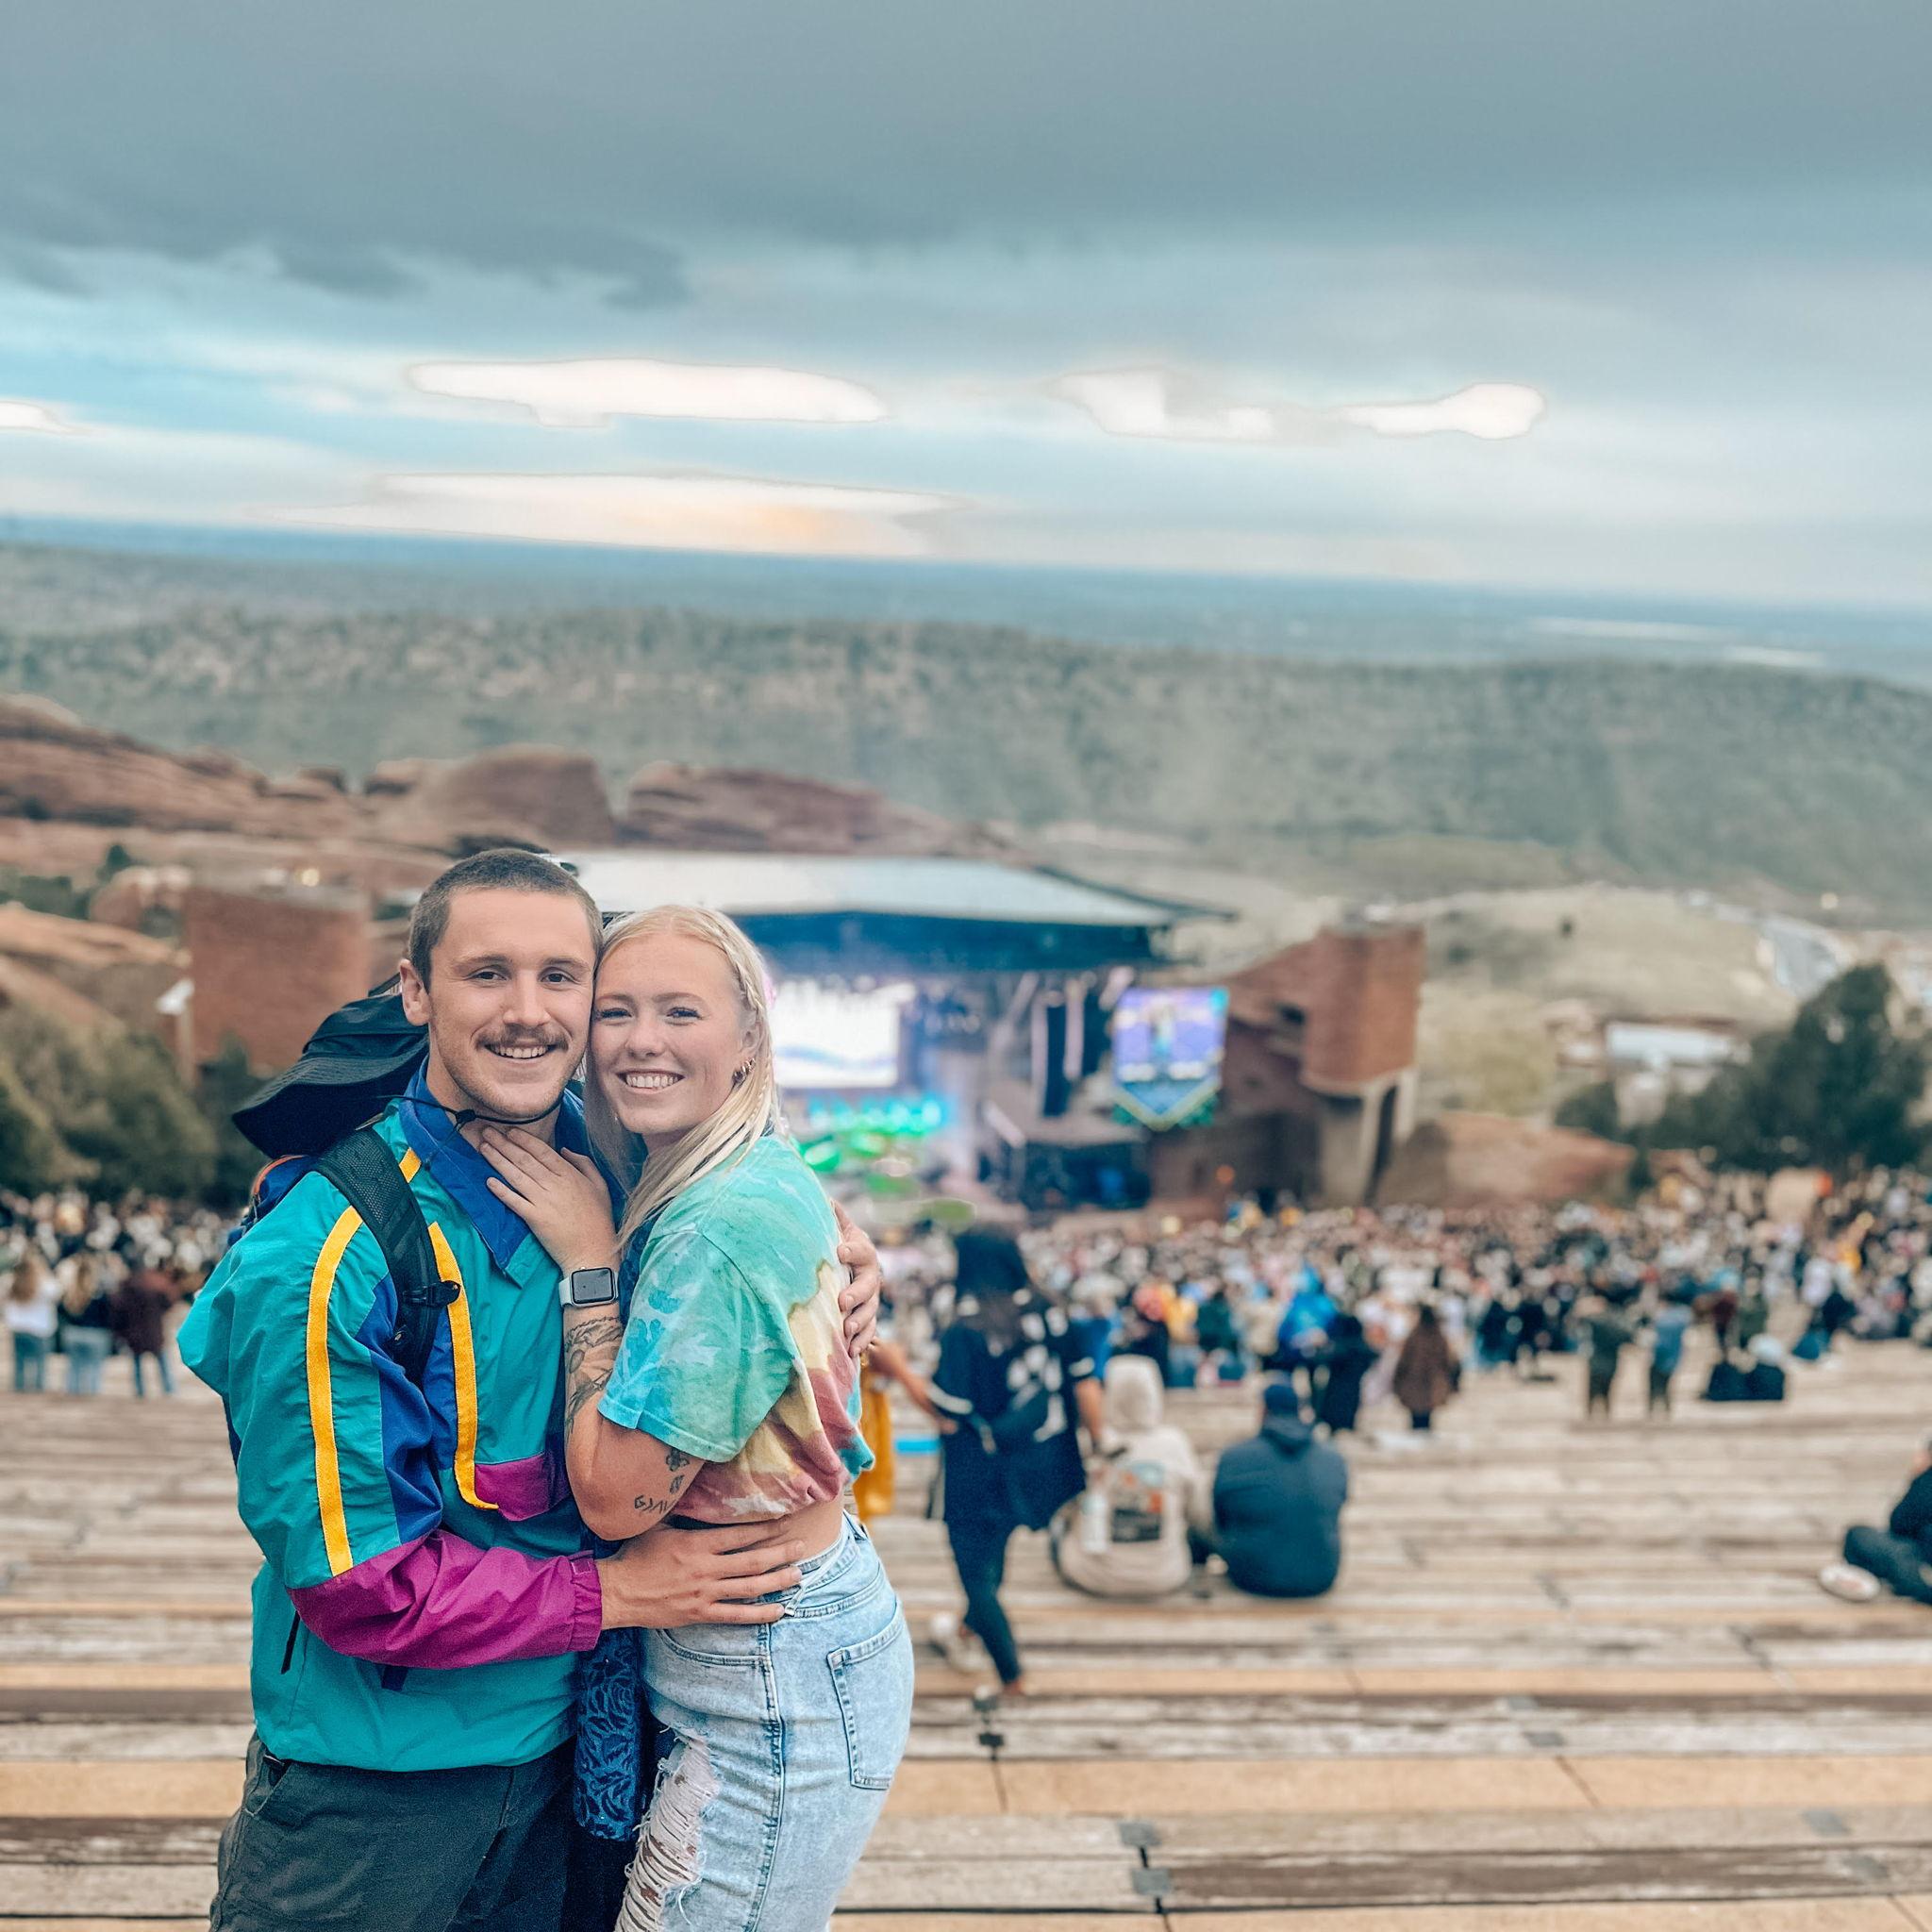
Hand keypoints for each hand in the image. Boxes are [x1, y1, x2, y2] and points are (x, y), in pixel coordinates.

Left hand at [478, 1127, 617, 1274]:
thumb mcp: (600, 1185)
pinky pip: (514, 1202)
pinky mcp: (534, 1219)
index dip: (524, 1139)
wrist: (593, 1251)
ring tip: (483, 1148)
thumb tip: (563, 1150)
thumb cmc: (599, 1219)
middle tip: (487, 1131)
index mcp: (570, 1175)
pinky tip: (488, 1181)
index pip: (542, 1151)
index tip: (509, 1130)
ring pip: (516, 1176)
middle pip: (524, 1160)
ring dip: (498, 1161)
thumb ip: (584, 1164)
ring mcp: (543, 1202)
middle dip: (504, 1144)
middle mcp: (554, 1185)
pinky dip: (501, 1191)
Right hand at [596, 1521, 805, 1628]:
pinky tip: (779, 1610)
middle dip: (780, 1553)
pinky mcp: (700, 1614)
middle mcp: (706, 1569)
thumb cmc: (637, 1555)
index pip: (740, 1535)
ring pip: (749, 1587)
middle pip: (752, 1561)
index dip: (766, 1529)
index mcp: (697, 1544)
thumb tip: (694, 1484)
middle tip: (802, 1546)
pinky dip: (759, 1614)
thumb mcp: (658, 1524)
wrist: (618, 1592)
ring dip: (777, 1581)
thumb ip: (681, 1509)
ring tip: (798, 1575)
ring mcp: (705, 1594)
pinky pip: (735, 1616)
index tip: (785, 1521)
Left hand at [832, 1201, 880, 1356]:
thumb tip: (824, 1197)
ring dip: (860, 1322)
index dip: (851, 1250)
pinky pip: (869, 1330)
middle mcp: (871, 1276)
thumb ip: (833, 1216)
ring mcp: (871, 1299)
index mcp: (863, 1252)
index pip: (859, 1249)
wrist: (856, 1264)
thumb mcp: (838, 1229)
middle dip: (856, 1294)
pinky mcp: (868, 1317)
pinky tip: (852, 1351)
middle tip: (842, 1301)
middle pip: (867, 1286)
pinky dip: (862, 1341)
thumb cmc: (841, 1245)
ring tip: (847, 1330)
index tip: (839, 1252)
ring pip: (870, 1311)